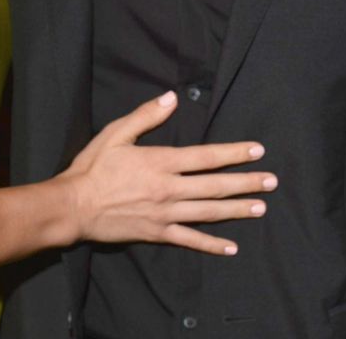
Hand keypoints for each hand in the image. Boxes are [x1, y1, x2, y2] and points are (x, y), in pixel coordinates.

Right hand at [61, 91, 276, 255]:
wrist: (74, 206)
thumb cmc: (93, 167)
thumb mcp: (116, 133)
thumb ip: (146, 116)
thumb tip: (172, 99)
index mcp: (161, 162)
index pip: (206, 157)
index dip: (234, 153)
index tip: (257, 150)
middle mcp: (169, 189)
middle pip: (215, 185)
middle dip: (246, 182)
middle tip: (272, 181)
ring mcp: (165, 214)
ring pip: (209, 212)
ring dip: (237, 210)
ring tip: (261, 208)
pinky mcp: (158, 233)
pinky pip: (190, 240)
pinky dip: (211, 245)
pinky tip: (231, 247)